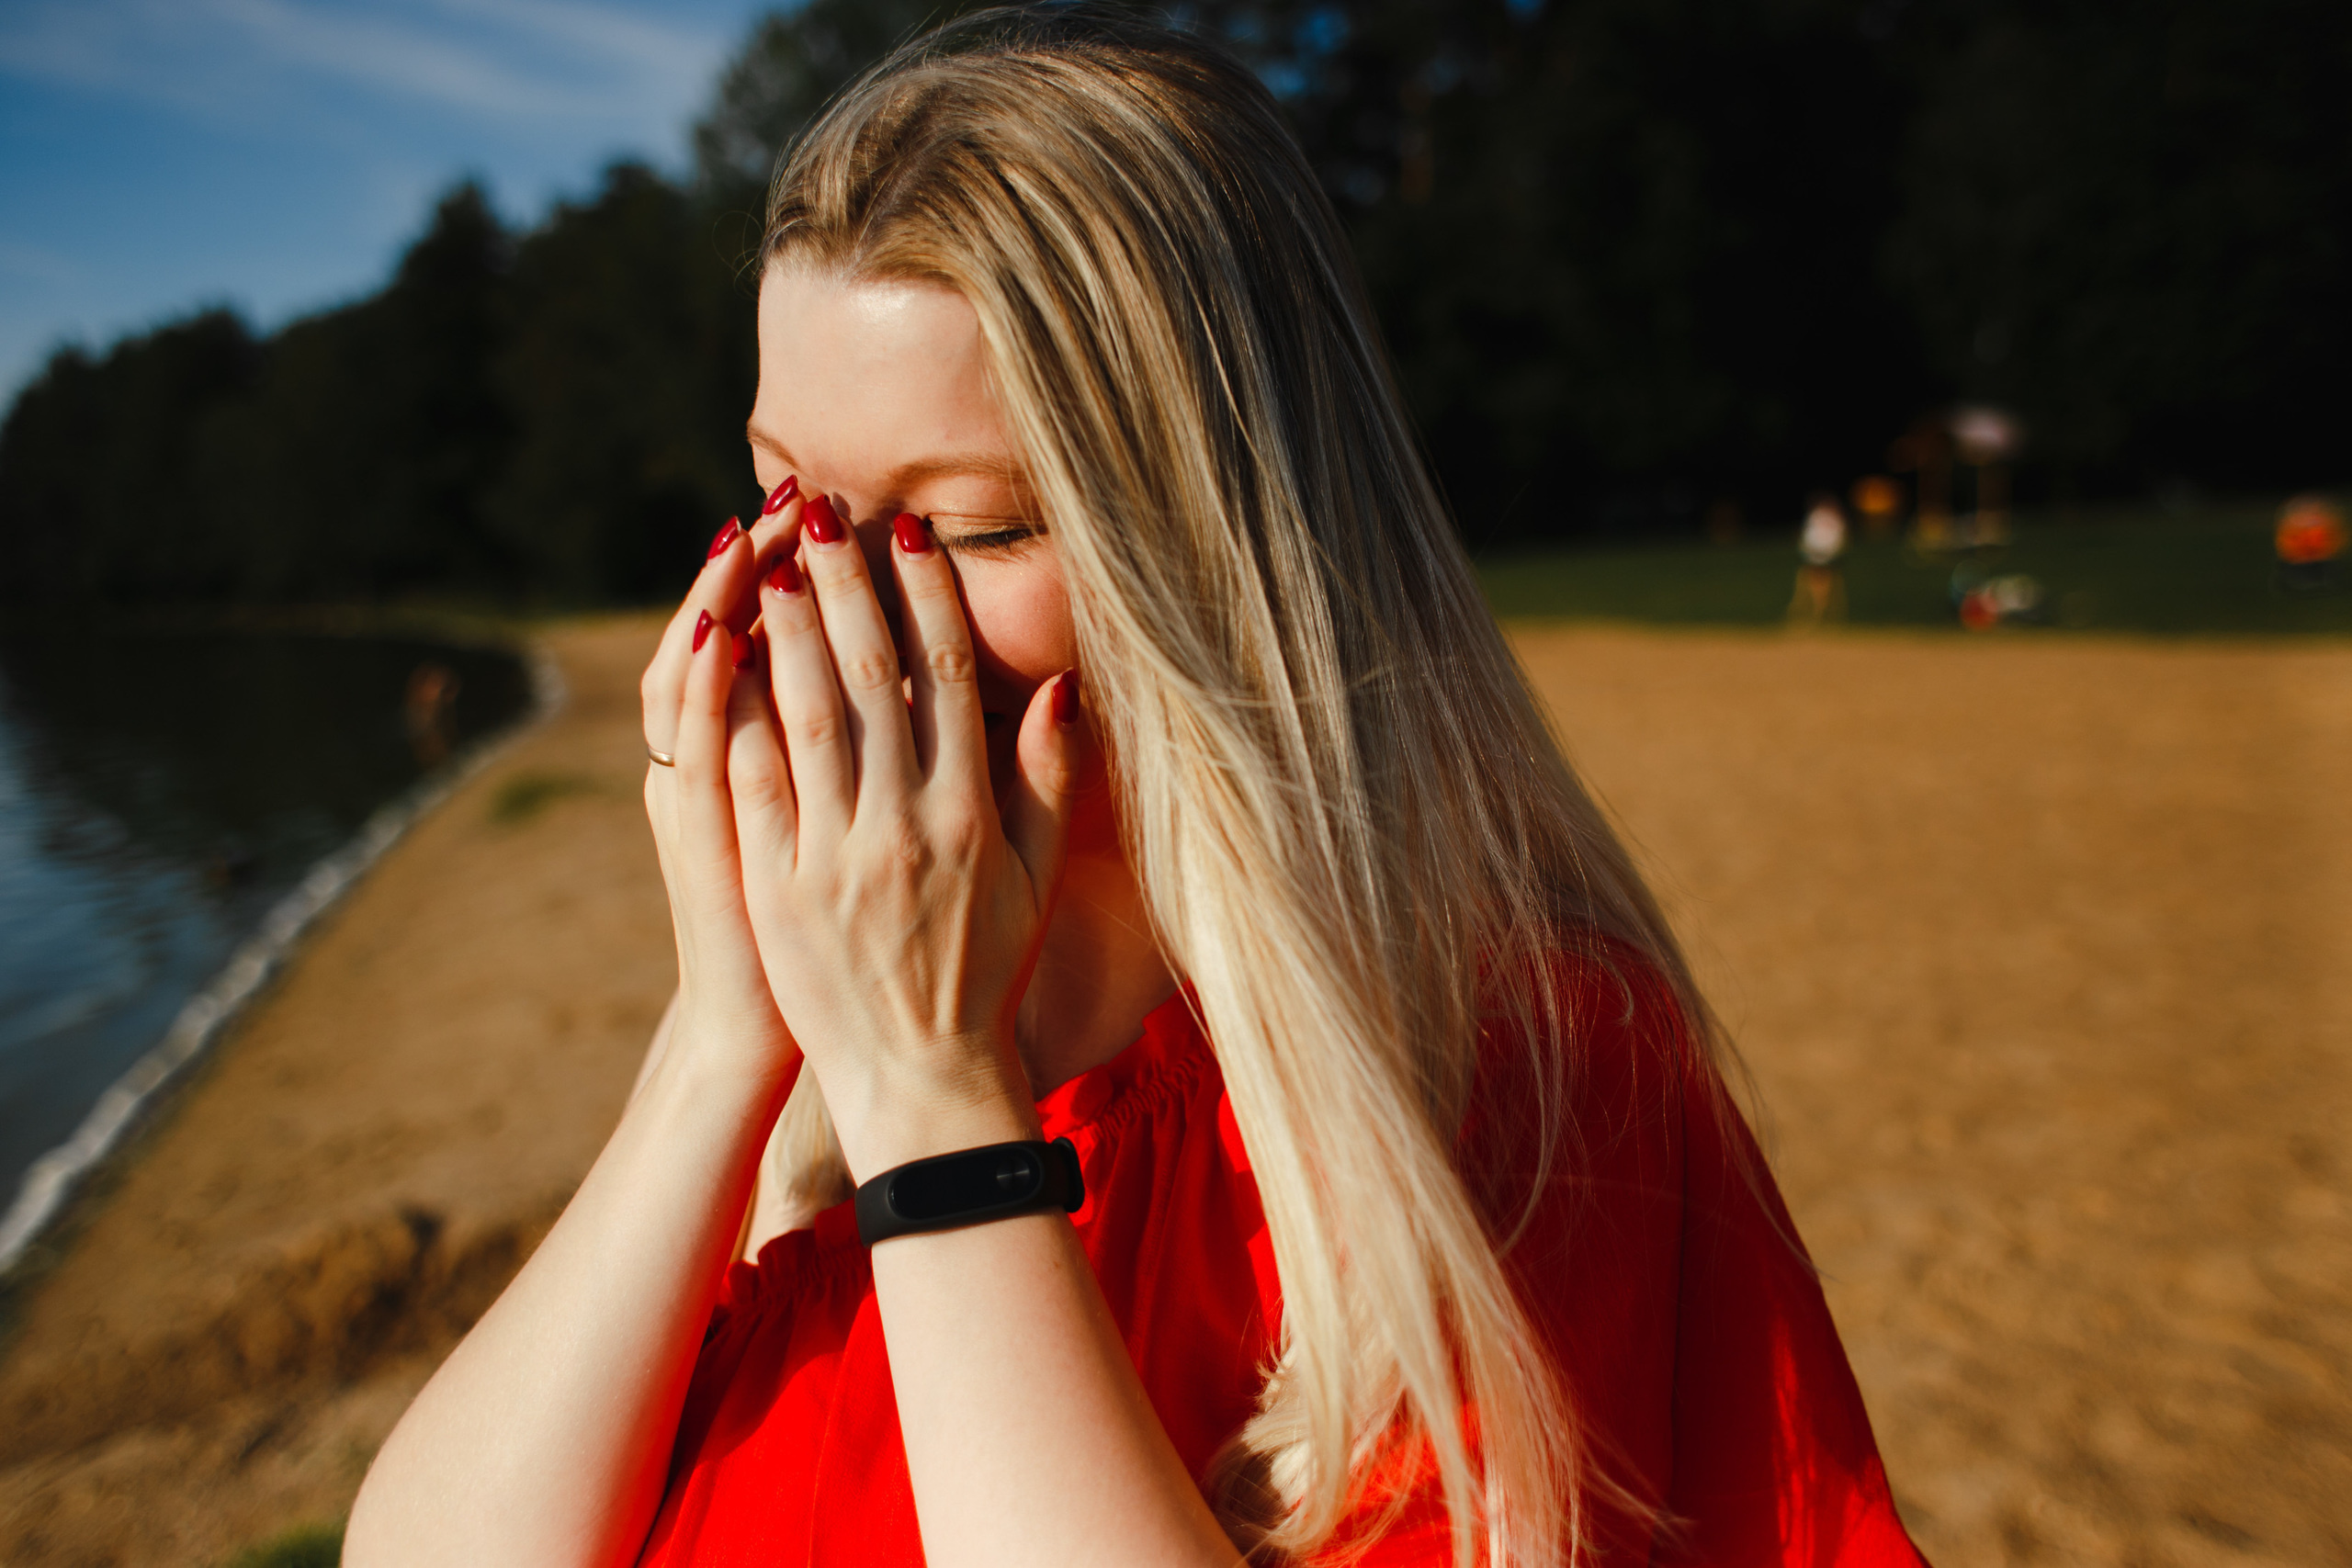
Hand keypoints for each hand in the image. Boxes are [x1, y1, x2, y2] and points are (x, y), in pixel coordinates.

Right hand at [639, 487, 806, 1079]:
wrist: (811, 1039)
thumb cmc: (843, 948)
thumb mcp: (834, 845)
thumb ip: (855, 762)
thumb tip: (910, 674)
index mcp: (777, 766)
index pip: (781, 644)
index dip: (801, 578)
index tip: (832, 509)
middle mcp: (729, 772)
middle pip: (737, 641)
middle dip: (765, 566)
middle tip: (791, 492)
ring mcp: (711, 801)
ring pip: (704, 678)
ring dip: (724, 602)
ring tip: (748, 533)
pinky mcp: (706, 840)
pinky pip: (700, 750)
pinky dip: (704, 689)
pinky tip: (716, 631)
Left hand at [724, 503, 1091, 1179]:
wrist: (921, 1078)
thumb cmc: (986, 975)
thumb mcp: (1035, 880)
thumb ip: (1046, 782)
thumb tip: (1059, 688)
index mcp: (972, 816)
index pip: (949, 681)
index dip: (925, 600)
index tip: (905, 536)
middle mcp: (907, 824)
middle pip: (872, 679)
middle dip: (846, 586)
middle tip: (822, 511)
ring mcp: (837, 856)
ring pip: (809, 716)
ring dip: (789, 629)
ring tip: (770, 560)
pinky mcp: (780, 887)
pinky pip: (756, 784)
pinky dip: (739, 714)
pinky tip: (724, 658)